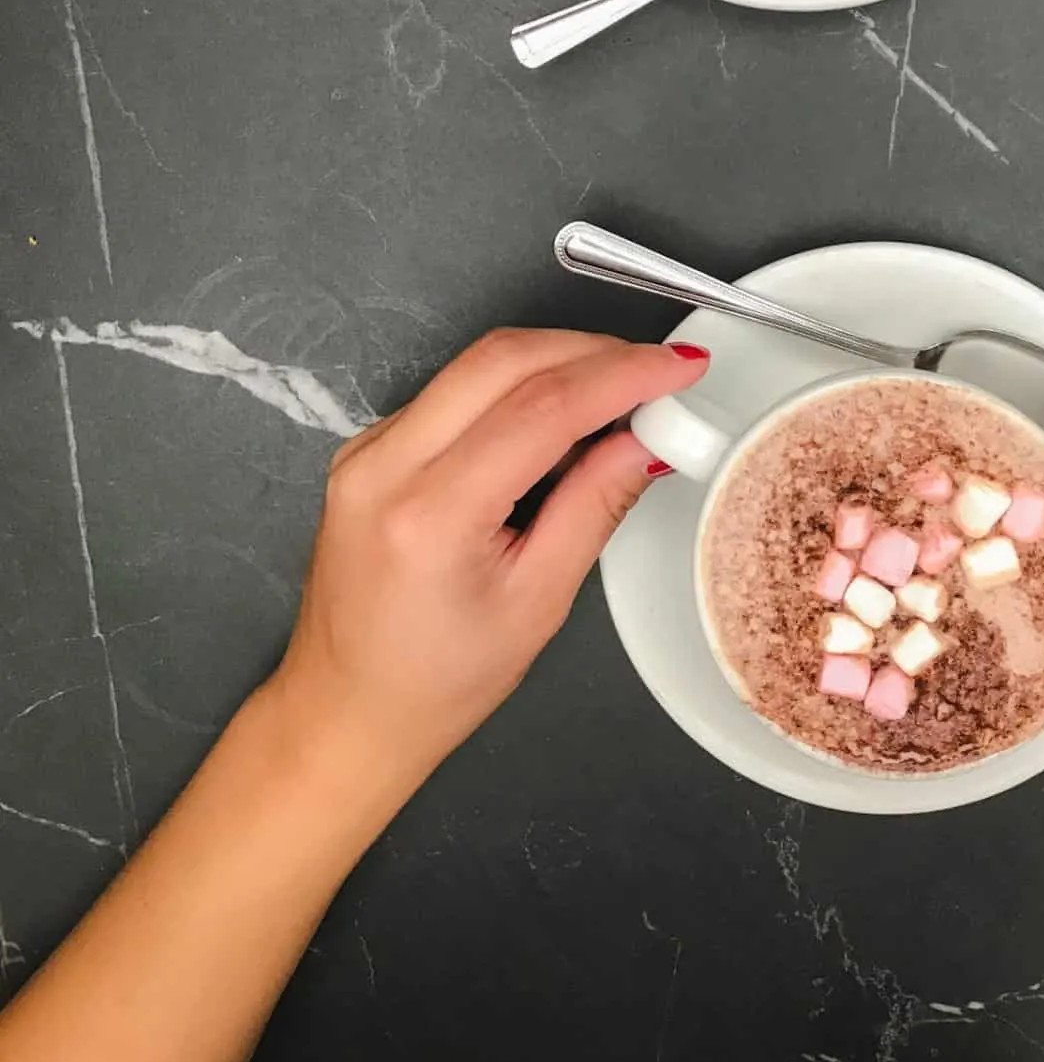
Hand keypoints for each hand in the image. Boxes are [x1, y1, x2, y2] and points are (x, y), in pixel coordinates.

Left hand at [262, 329, 706, 803]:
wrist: (344, 710)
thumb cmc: (440, 681)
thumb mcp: (538, 602)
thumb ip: (594, 507)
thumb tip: (648, 439)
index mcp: (429, 515)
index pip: (541, 408)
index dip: (622, 376)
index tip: (681, 367)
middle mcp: (384, 464)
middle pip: (504, 360)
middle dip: (593, 351)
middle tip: (659, 372)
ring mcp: (367, 448)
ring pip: (478, 364)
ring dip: (557, 361)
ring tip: (621, 395)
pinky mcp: (367, 446)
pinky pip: (454, 389)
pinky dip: (517, 387)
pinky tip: (560, 419)